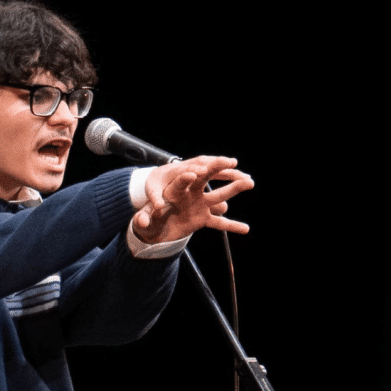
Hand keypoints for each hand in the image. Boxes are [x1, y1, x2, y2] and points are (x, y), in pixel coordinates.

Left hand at [133, 156, 253, 243]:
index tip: (196, 171)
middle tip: (230, 161)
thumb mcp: (144, 217)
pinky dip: (231, 225)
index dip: (189, 176)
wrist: (156, 225)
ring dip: (234, 187)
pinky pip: (219, 221)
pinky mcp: (203, 217)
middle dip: (217, 167)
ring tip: (250, 182)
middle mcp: (190, 192)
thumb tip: (140, 222)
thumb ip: (143, 218)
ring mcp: (199, 204)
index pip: (182, 178)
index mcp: (173, 189)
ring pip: (219, 194)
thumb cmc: (150, 216)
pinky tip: (245, 229)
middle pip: (206, 176)